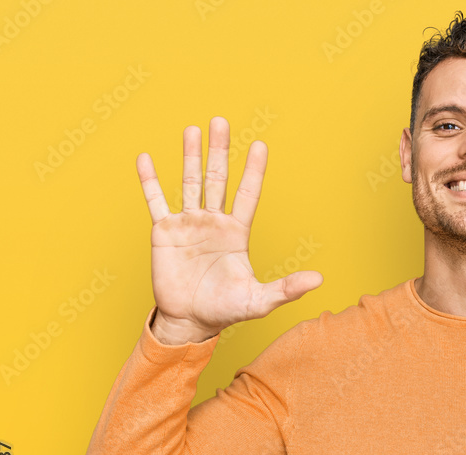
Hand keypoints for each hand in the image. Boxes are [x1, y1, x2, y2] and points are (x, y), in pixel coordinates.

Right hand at [136, 116, 322, 343]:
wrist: (190, 321)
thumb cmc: (226, 310)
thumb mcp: (260, 300)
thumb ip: (287, 288)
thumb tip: (319, 280)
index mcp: (237, 232)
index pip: (247, 193)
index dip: (253, 170)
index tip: (259, 144)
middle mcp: (214, 222)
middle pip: (218, 178)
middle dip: (219, 150)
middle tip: (220, 121)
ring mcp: (188, 224)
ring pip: (190, 182)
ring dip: (190, 156)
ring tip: (193, 130)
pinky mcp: (164, 232)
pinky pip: (156, 201)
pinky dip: (150, 180)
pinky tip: (146, 158)